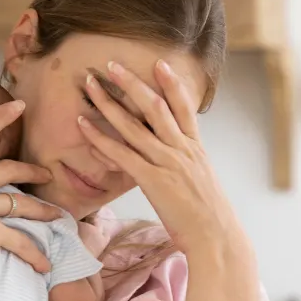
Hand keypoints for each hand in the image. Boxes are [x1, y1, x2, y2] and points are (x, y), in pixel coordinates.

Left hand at [76, 60, 246, 257]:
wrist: (216, 238)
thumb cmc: (208, 216)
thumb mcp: (201, 182)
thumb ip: (187, 164)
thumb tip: (175, 158)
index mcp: (196, 149)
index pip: (185, 107)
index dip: (172, 84)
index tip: (159, 63)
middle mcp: (182, 150)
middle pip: (155, 107)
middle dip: (132, 83)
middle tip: (112, 64)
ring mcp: (168, 163)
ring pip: (134, 125)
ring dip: (109, 102)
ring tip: (91, 84)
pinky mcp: (153, 181)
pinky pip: (122, 154)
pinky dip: (101, 137)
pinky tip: (84, 125)